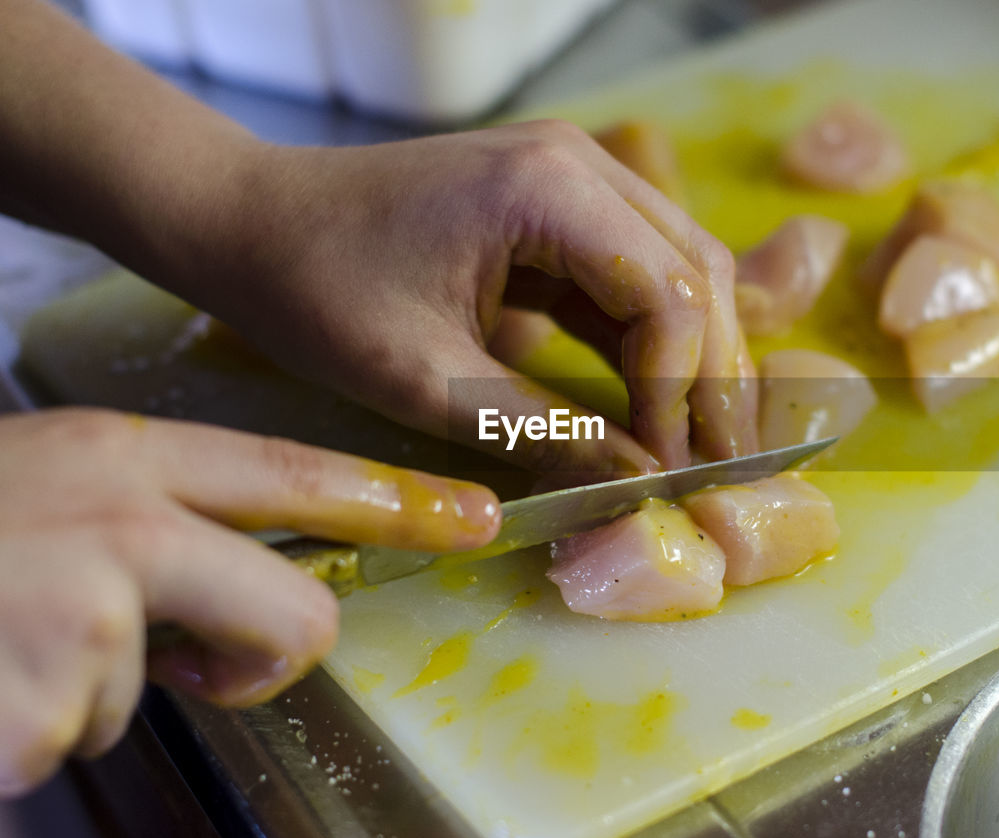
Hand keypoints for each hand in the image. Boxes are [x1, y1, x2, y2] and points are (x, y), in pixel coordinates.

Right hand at [0, 408, 497, 796]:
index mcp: (116, 460)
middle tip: (192, 661)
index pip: (292, 474)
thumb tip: (223, 590)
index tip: (473, 516)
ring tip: (13, 652)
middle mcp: (117, 520)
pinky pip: (92, 736)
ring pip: (173, 689)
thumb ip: (144, 522)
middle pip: (294, 613)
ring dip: (104, 693)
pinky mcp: (50, 698)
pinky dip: (42, 730)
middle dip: (260, 659)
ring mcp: (87, 611)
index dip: (393, 499)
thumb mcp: (43, 496)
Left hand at [179, 120, 757, 475]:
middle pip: (695, 273)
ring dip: (695, 358)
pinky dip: (652, 341)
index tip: (671, 469)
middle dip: (712, 376)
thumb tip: (640, 482)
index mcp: (546, 189)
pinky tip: (657, 404)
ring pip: (679, 270)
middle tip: (719, 466)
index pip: (668, 292)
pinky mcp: (557, 206)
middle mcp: (578, 165)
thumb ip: (541, 431)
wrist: (251, 222)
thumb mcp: (425, 381)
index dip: (683, 391)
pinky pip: (633, 273)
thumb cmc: (317, 291)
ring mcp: (572, 177)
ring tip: (701, 444)